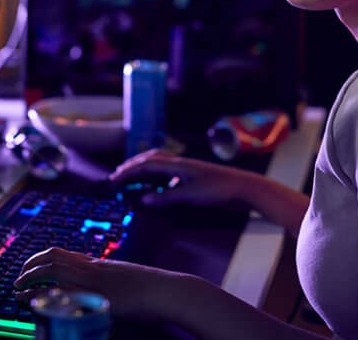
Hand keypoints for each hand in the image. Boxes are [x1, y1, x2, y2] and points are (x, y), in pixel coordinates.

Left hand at [13, 247, 185, 318]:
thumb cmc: (149, 287)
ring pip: (53, 273)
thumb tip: (91, 282)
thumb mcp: (122, 276)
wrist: (167, 290)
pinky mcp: (98, 298)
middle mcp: (92, 268)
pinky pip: (66, 295)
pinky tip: (35, 305)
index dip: (39, 258)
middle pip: (52, 259)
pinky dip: (46, 298)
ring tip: (17, 291)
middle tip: (17, 280)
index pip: (61, 252)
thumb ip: (104, 276)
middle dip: (29, 268)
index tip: (28, 267)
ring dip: (30, 281)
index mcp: (97, 262)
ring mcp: (94, 282)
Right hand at [109, 148, 252, 207]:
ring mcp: (186, 168)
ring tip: (132, 175)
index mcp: (177, 164)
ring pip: (159, 162)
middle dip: (132, 166)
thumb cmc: (218, 190)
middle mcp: (180, 163)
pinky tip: (156, 184)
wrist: (242, 187)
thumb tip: (144, 199)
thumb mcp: (190, 195)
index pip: (146, 164)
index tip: (114, 178)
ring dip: (143, 167)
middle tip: (118, 175)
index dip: (129, 171)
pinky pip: (168, 171)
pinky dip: (156, 174)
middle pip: (150, 159)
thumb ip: (166, 197)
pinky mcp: (192, 176)